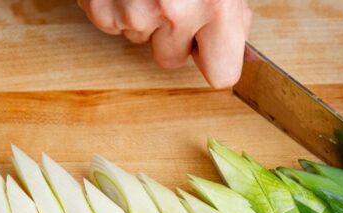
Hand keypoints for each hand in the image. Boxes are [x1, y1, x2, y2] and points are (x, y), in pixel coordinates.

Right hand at [77, 0, 250, 87]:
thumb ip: (230, 17)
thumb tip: (242, 56)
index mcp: (216, 5)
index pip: (222, 74)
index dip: (214, 61)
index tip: (209, 50)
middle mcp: (176, 12)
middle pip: (170, 60)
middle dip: (171, 37)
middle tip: (172, 0)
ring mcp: (133, 12)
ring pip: (138, 38)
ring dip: (142, 17)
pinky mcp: (100, 7)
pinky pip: (110, 22)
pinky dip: (114, 5)